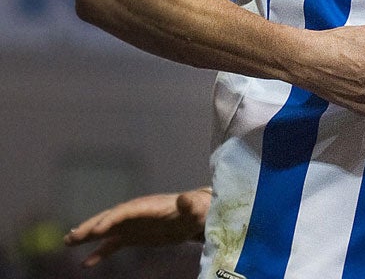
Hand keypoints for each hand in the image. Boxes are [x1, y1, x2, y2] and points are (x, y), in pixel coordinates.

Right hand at [64, 187, 210, 267]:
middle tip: (72, 237)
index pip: (125, 211)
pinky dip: (99, 253)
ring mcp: (133, 225)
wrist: (198, 216)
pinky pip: (112, 245)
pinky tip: (85, 264)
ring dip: (87, 236)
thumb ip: (191, 204)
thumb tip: (186, 199)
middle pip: (109, 218)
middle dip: (91, 226)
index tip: (96, 231)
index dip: (111, 219)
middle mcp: (136, 213)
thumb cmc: (199, 210)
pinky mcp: (134, 236)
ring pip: (105, 230)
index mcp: (149, 206)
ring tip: (67, 241)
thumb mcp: (197, 207)